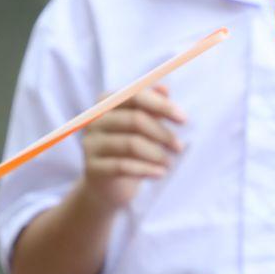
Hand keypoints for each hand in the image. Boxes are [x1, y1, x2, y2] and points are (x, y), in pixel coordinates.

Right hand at [77, 85, 185, 209]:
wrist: (109, 184)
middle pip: (134, 120)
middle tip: (178, 147)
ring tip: (169, 162)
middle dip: (162, 133)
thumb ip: (152, 105)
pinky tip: (160, 173)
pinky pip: (123, 166)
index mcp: (106, 102)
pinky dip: (146, 169)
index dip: (161, 106)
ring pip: (130, 144)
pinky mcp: (92, 168)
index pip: (135, 96)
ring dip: (156, 154)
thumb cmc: (129, 148)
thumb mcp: (143, 125)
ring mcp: (91, 144)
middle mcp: (94, 120)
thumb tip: (165, 89)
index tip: (183, 119)